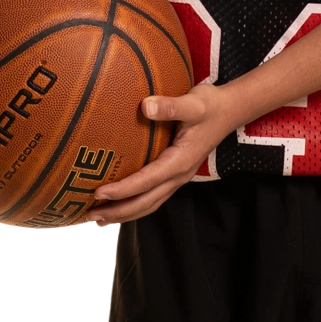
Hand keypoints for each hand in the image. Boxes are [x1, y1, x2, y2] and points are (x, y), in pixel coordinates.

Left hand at [90, 84, 249, 225]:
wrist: (231, 111)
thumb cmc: (211, 106)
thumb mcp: (194, 103)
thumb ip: (170, 105)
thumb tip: (146, 105)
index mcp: (180, 161)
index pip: (147, 181)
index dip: (123, 190)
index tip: (99, 193)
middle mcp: (179, 175)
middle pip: (146, 202)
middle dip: (118, 211)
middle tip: (89, 215)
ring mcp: (178, 177)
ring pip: (149, 203)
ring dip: (124, 213)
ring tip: (98, 219)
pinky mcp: (175, 174)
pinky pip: (153, 195)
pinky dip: (134, 204)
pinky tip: (118, 203)